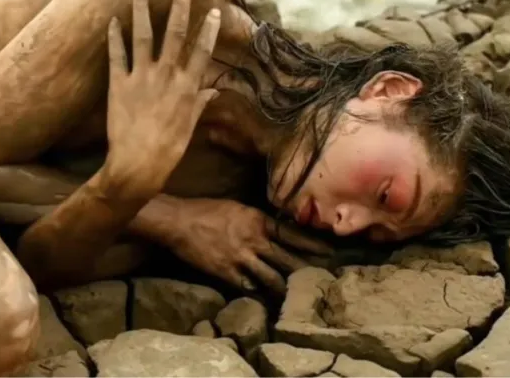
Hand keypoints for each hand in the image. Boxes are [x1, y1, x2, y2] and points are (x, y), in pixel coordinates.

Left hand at [101, 0, 220, 196]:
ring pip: (143, 36)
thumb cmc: (169, 149)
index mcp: (188, 86)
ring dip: (143, 11)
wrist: (138, 164)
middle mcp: (167, 75)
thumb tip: (213, 92)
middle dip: (180, 5)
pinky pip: (117, 54)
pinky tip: (113, 19)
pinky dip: (114, 36)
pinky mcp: (119, 83)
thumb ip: (200, 103)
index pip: (202, 50)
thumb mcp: (190, 126)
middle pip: (175, 33)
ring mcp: (142, 77)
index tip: (214, 9)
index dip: (209, 29)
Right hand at [165, 198, 333, 293]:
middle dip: (307, 270)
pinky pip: (249, 287)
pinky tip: (269, 300)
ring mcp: (241, 259)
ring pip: (272, 278)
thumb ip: (259, 221)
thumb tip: (276, 230)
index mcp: (259, 221)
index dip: (313, 245)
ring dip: (286, 288)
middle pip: (288, 259)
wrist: (179, 222)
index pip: (294, 234)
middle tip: (324, 279)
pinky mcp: (227, 274)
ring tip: (300, 296)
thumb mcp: (239, 209)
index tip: (330, 253)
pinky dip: (259, 293)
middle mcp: (255, 240)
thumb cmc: (207, 211)